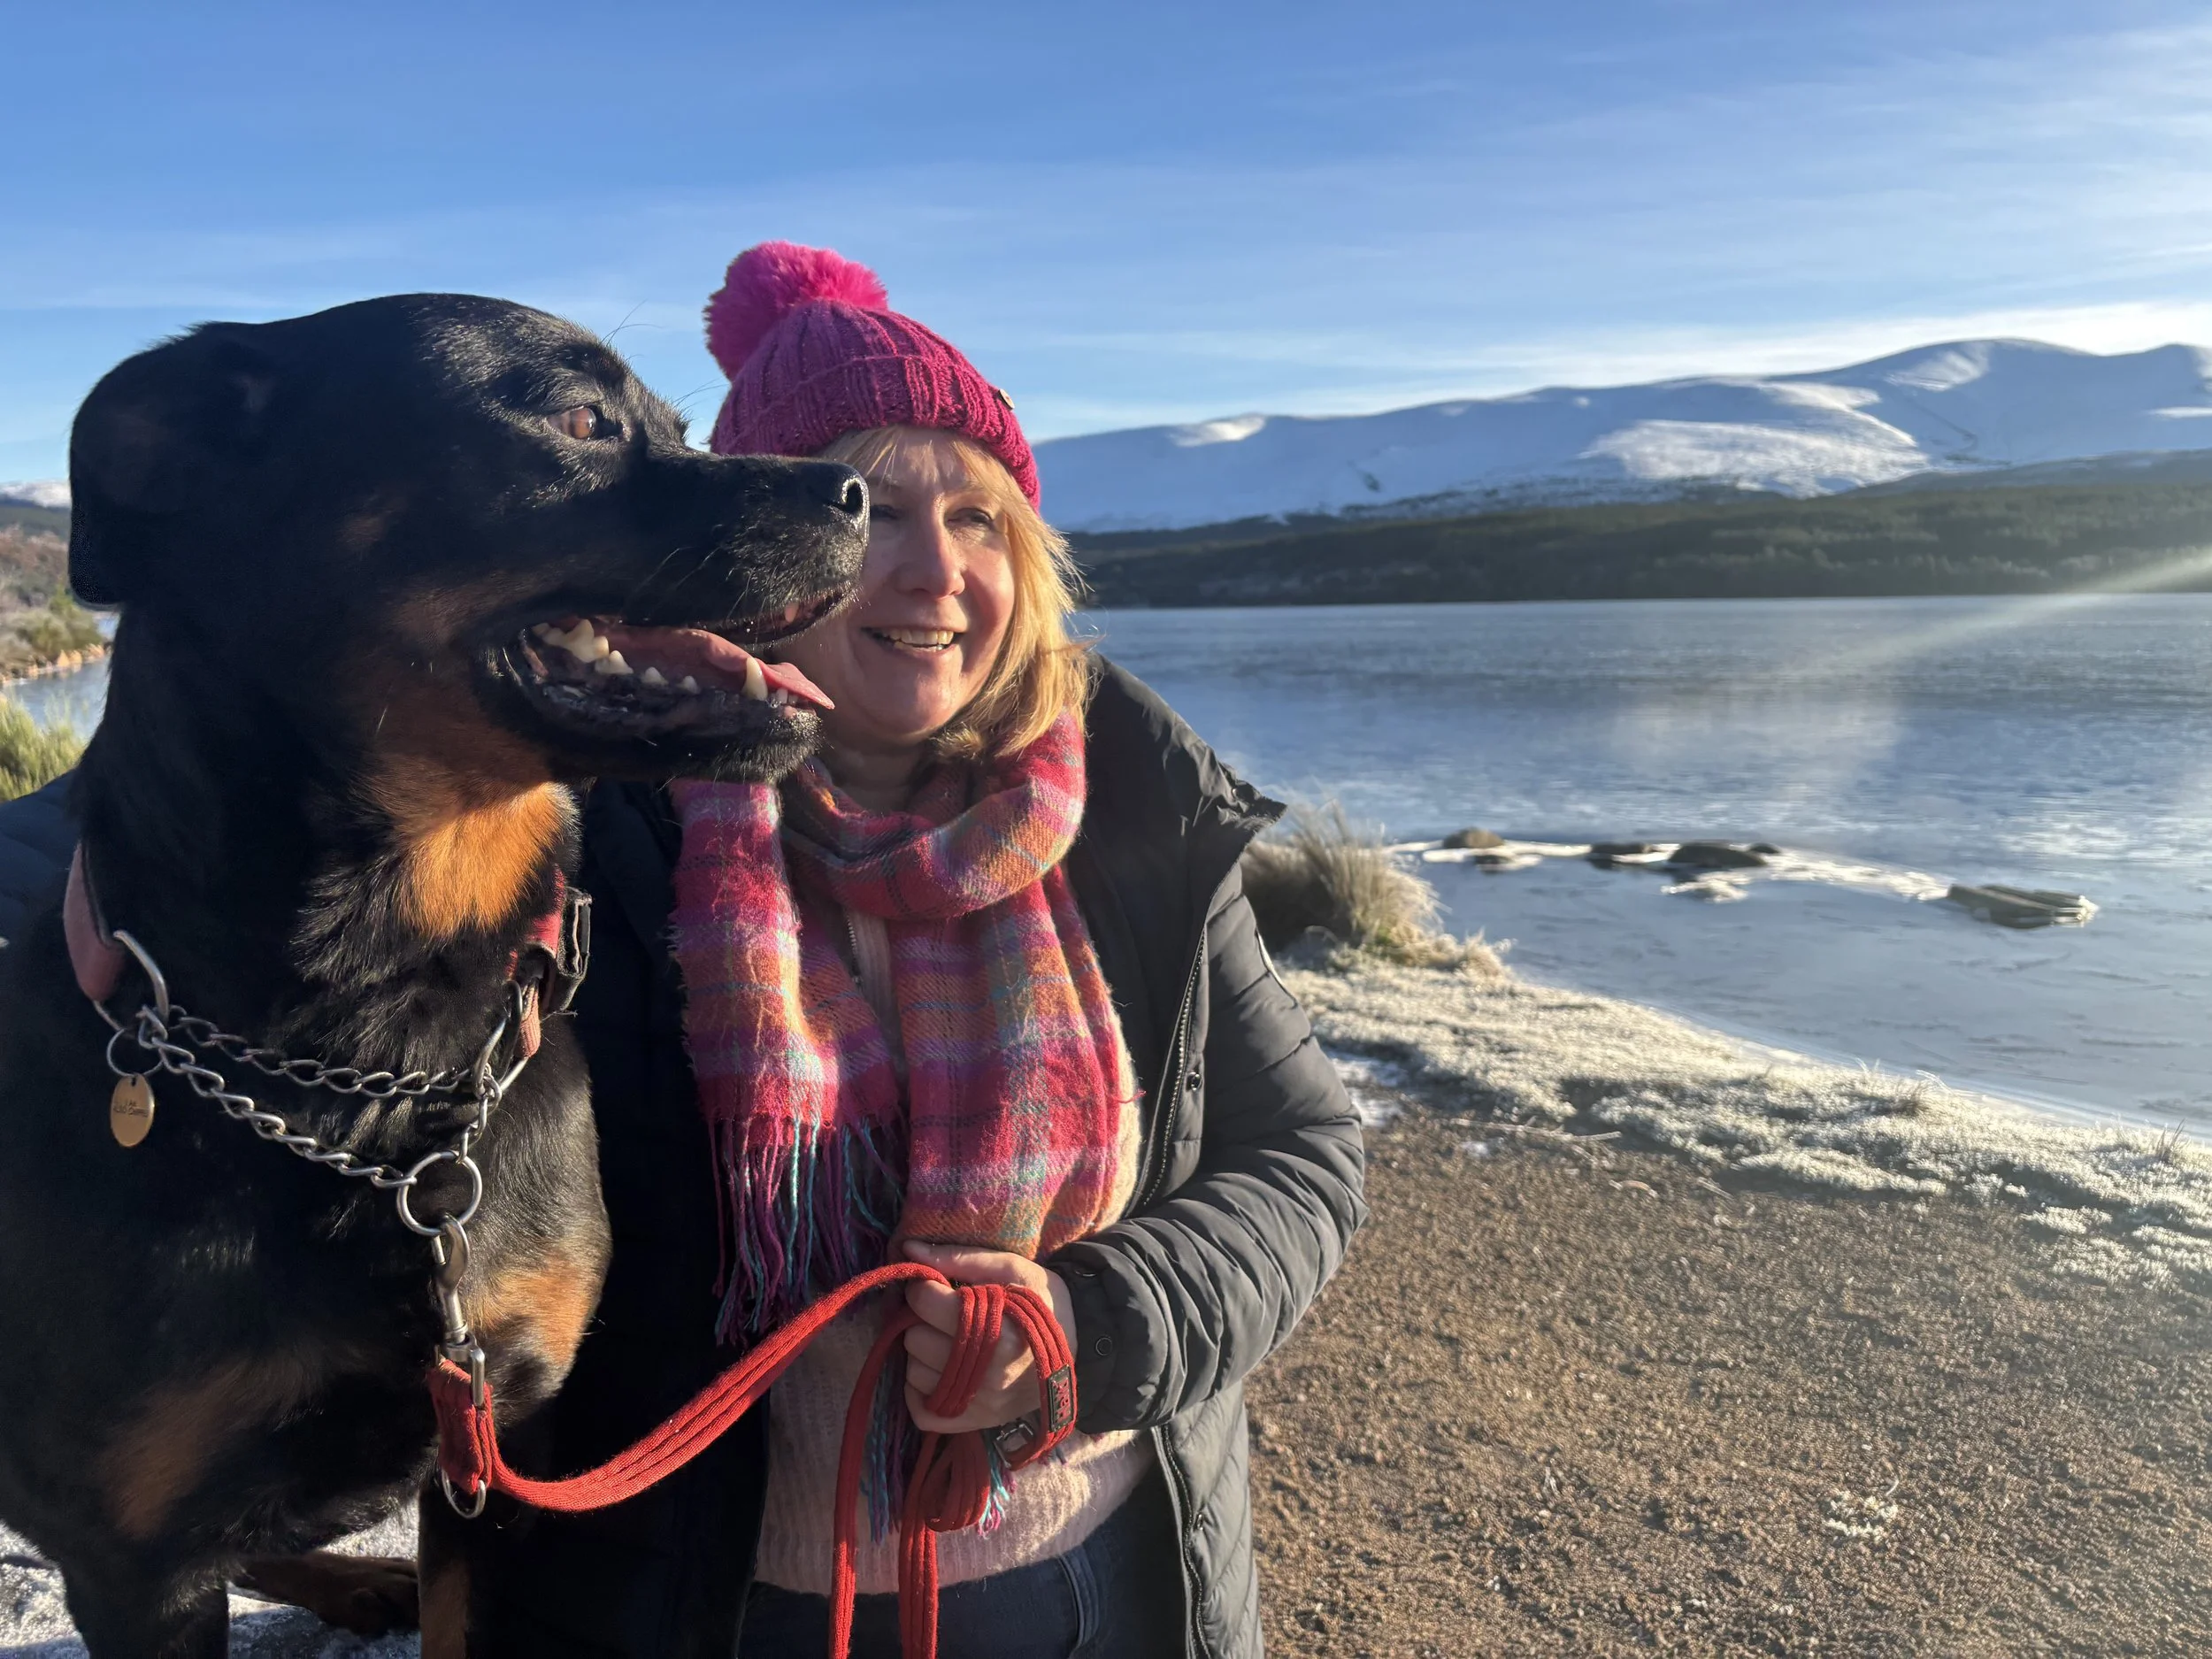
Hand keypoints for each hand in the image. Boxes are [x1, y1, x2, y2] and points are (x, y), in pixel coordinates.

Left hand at [899, 1240, 1076, 1434]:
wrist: (1082, 1344)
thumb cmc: (1043, 1301)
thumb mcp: (1011, 1268)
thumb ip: (959, 1257)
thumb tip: (907, 1249)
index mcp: (997, 1329)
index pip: (926, 1304)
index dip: (923, 1288)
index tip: (936, 1286)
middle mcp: (987, 1373)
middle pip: (916, 1339)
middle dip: (924, 1321)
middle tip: (945, 1314)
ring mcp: (981, 1403)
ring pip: (914, 1374)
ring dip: (923, 1354)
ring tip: (947, 1341)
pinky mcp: (977, 1422)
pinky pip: (923, 1414)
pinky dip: (921, 1392)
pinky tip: (939, 1371)